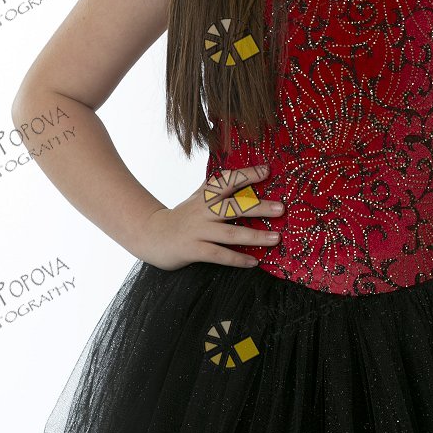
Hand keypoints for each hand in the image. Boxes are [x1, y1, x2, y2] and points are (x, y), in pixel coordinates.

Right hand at [136, 164, 285, 270]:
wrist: (151, 235)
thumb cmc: (183, 215)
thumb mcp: (198, 197)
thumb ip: (216, 187)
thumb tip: (243, 175)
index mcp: (206, 195)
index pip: (228, 180)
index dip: (247, 174)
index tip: (267, 170)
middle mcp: (203, 210)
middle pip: (235, 207)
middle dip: (259, 207)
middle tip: (281, 208)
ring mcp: (198, 230)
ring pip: (231, 233)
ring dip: (255, 236)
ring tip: (276, 238)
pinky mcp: (193, 249)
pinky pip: (219, 255)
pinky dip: (238, 259)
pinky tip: (254, 262)